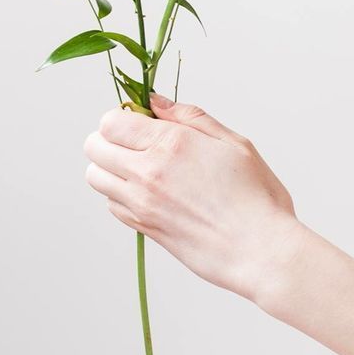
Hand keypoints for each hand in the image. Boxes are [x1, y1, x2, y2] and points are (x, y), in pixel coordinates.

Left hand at [84, 94, 304, 303]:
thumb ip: (189, 116)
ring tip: (140, 167)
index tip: (142, 121)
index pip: (110, 122)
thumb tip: (155, 102)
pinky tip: (149, 193)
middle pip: (93, 147)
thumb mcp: (233, 142)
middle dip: (109, 138)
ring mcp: (142, 204)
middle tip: (137, 142)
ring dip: (110, 168)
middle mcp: (147, 174)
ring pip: (96, 177)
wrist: (261, 252)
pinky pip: (112, 206)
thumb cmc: (256, 197)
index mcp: (169, 144)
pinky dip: (121, 195)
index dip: (122, 117)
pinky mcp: (145, 229)